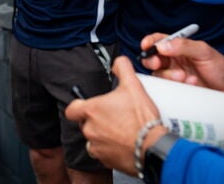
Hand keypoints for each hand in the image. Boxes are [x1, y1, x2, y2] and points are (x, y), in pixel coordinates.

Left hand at [65, 57, 166, 174]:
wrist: (152, 147)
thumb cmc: (141, 120)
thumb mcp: (133, 86)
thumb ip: (123, 69)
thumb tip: (118, 62)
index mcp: (92, 111)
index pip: (72, 109)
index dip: (78, 107)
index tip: (87, 106)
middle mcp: (90, 129)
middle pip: (85, 123)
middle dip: (96, 121)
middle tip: (113, 117)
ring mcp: (96, 146)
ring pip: (93, 139)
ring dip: (102, 136)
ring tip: (119, 131)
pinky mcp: (105, 160)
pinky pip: (102, 154)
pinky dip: (110, 150)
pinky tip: (123, 143)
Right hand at [140, 33, 223, 95]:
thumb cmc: (221, 68)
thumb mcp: (204, 51)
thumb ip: (183, 46)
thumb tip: (162, 45)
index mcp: (179, 47)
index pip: (159, 40)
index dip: (150, 42)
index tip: (146, 45)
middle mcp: (174, 60)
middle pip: (153, 58)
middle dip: (152, 60)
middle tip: (157, 63)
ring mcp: (174, 75)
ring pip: (158, 74)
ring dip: (168, 75)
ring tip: (184, 76)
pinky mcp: (177, 89)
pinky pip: (167, 87)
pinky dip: (177, 85)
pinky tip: (191, 83)